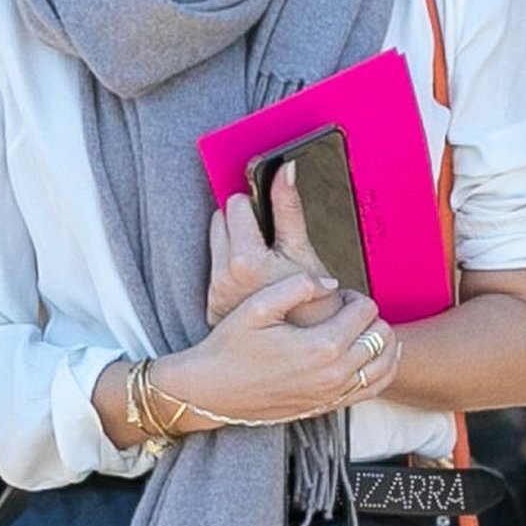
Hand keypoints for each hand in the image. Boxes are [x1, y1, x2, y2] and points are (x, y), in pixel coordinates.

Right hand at [159, 276, 402, 428]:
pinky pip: (375, 388)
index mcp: (322, 345)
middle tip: (342, 313)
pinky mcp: (329, 406)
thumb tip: (333, 284)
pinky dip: (380, 369)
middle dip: (367, 317)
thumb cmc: (230, 346)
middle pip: (381, 334)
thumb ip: (299, 286)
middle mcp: (334, 374)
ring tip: (356, 331)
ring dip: (379, 342)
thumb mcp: (258, 305)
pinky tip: (365, 355)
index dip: (353, 296)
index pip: (366, 310)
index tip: (333, 297)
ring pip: (386, 363)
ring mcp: (334, 394)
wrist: (212, 392)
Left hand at [206, 169, 344, 328]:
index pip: (236, 204)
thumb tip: (284, 167)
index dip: (256, 205)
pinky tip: (255, 280)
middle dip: (243, 220)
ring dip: (235, 240)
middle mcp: (224, 277)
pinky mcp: (214, 305)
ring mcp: (217, 292)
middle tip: (269, 238)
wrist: (303, 358)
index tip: (269, 215)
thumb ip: (289, 207)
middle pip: (221, 219)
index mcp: (246, 261)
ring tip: (263, 259)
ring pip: (216, 241)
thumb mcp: (304, 253)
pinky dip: (232, 265)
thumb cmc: (312, 309)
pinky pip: (217, 268)